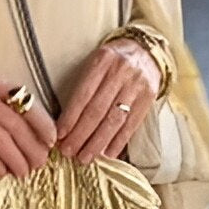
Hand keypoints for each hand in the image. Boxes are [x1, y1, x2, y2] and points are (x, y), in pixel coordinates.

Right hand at [0, 45, 55, 176]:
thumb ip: (3, 97)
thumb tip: (26, 125)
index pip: (27, 105)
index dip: (43, 125)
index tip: (52, 141)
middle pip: (16, 128)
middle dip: (32, 149)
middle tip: (40, 164)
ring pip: (1, 142)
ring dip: (16, 161)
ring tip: (24, 172)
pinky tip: (2, 171)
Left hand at [55, 38, 162, 163]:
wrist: (147, 51)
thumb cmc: (113, 62)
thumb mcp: (96, 63)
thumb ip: (83, 87)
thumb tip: (66, 124)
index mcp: (102, 61)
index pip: (83, 95)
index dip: (70, 118)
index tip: (60, 136)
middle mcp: (120, 72)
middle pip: (97, 110)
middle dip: (80, 135)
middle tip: (68, 152)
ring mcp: (136, 85)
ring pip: (114, 120)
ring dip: (97, 143)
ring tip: (85, 157)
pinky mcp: (149, 97)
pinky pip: (131, 124)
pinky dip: (118, 141)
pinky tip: (107, 155)